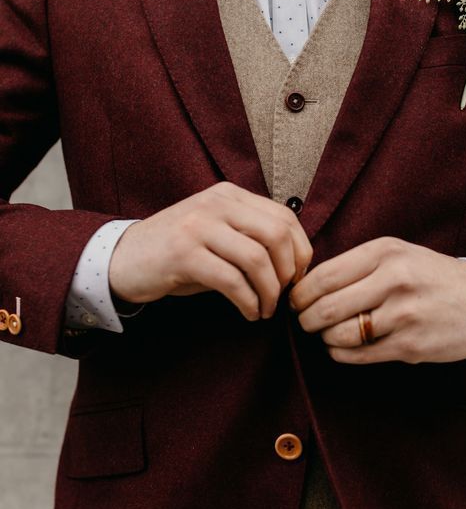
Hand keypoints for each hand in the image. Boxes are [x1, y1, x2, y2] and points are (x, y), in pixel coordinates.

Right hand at [109, 182, 312, 320]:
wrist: (122, 258)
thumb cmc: (178, 253)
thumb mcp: (217, 233)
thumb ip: (251, 237)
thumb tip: (295, 265)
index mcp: (229, 195)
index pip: (284, 217)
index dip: (300, 251)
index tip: (297, 278)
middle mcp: (216, 204)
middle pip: (277, 235)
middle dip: (288, 272)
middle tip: (283, 297)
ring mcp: (198, 226)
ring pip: (257, 259)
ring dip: (269, 292)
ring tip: (265, 310)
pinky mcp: (184, 254)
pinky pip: (232, 280)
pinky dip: (248, 302)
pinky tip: (248, 313)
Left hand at [288, 236, 465, 363]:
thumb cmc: (428, 276)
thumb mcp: (396, 254)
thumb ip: (356, 265)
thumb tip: (305, 284)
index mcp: (385, 252)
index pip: (324, 276)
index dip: (300, 293)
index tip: (294, 300)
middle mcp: (393, 280)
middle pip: (326, 308)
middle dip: (305, 319)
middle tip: (303, 321)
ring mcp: (403, 315)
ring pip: (339, 334)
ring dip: (323, 338)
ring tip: (324, 334)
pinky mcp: (409, 345)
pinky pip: (358, 355)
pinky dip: (340, 353)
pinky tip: (341, 347)